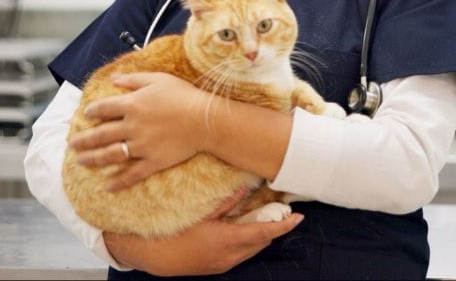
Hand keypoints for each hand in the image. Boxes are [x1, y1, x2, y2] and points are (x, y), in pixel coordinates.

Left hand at [68, 72, 209, 189]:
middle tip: (71, 145)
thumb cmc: (184, 95)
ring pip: (110, 155)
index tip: (85, 115)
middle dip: (83, 140)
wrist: (205, 119)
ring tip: (81, 162)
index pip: (103, 108)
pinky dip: (118, 182)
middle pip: (100, 134)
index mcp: (132, 104)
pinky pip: (132, 175)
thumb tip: (113, 78)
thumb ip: (133, 79)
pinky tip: (107, 186)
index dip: (92, 111)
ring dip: (93, 159)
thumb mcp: (158, 79)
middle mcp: (132, 126)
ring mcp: (141, 146)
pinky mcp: (153, 161)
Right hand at [103, 188, 304, 275]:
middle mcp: (231, 256)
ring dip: (261, 233)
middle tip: (281, 209)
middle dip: (274, 226)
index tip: (299, 218)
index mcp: (228, 241)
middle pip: (263, 241)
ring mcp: (225, 263)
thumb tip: (246, 188)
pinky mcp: (220, 266)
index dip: (284, 226)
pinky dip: (249, 239)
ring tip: (265, 215)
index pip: (265, 233)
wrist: (156, 257)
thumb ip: (226, 201)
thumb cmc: (175, 232)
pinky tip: (243, 225)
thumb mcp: (201, 213)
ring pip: (253, 248)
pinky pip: (243, 253)